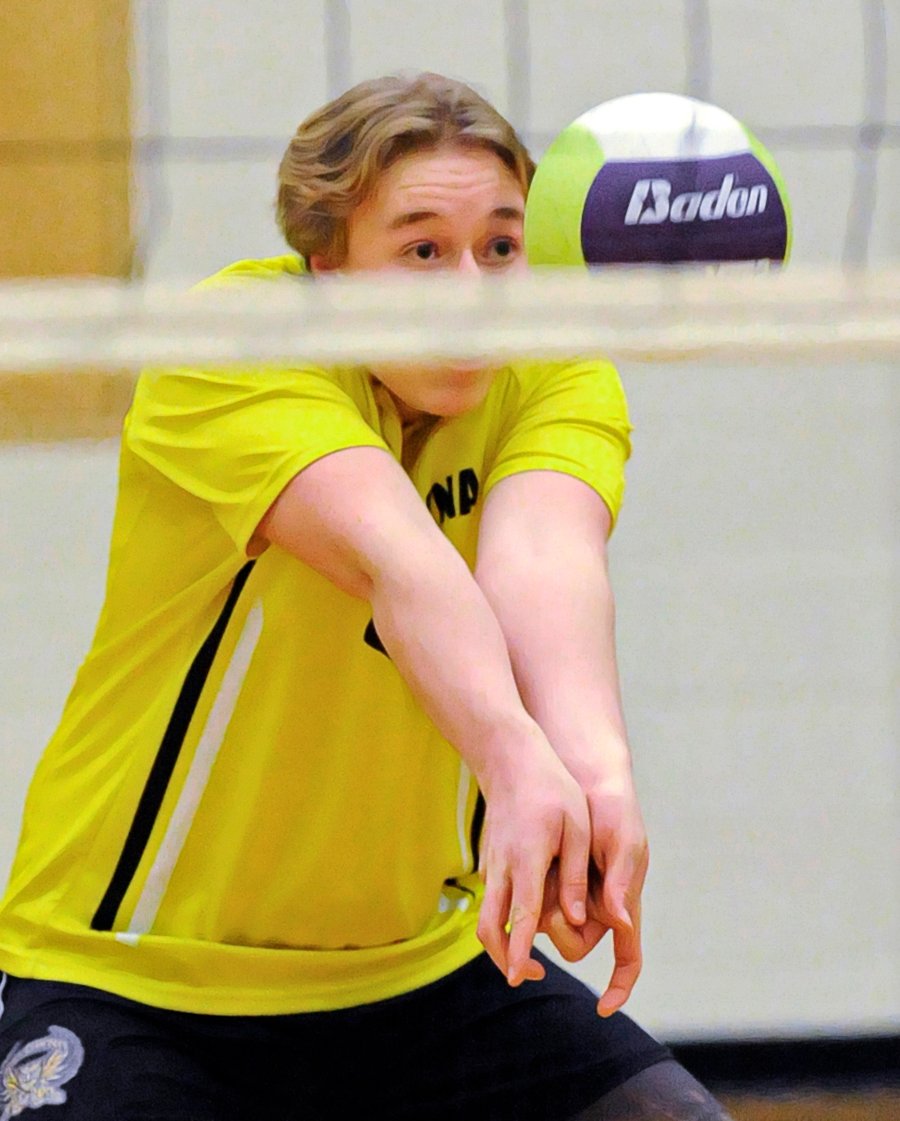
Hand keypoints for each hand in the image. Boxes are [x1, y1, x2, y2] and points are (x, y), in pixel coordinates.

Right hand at [476, 747, 590, 987]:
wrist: (510, 758)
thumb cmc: (552, 789)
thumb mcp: (576, 827)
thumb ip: (576, 875)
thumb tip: (580, 919)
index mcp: (527, 860)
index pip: (521, 916)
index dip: (520, 950)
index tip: (518, 978)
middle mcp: (502, 868)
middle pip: (489, 929)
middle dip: (504, 959)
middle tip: (526, 976)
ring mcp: (492, 865)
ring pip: (487, 918)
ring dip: (504, 943)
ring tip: (530, 959)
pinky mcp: (490, 861)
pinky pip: (492, 901)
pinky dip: (503, 921)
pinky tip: (527, 922)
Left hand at [539, 776, 648, 1016]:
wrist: (582, 781)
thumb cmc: (613, 813)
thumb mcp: (623, 843)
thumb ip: (622, 882)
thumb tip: (620, 922)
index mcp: (621, 905)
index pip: (628, 957)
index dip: (620, 985)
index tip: (604, 1007)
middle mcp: (595, 908)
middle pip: (574, 943)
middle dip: (563, 924)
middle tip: (556, 887)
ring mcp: (570, 896)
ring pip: (550, 923)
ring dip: (545, 904)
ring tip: (547, 866)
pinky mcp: (547, 882)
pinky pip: (534, 901)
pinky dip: (532, 891)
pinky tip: (532, 866)